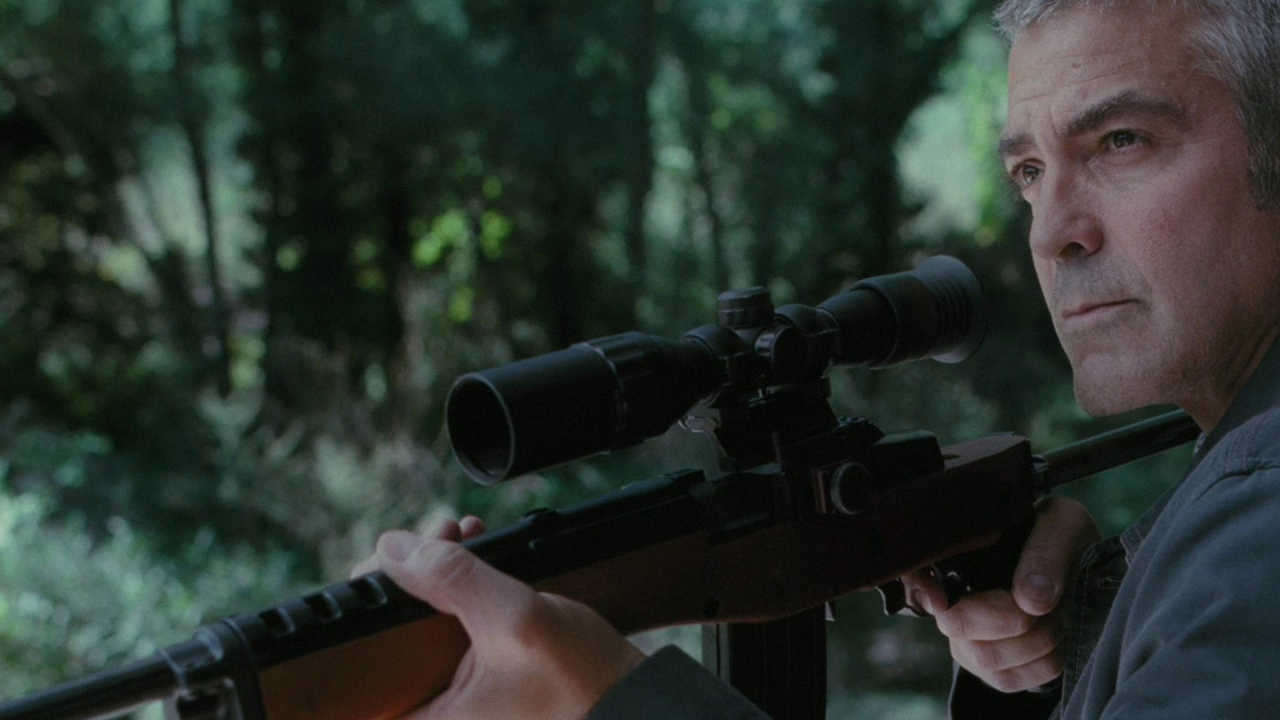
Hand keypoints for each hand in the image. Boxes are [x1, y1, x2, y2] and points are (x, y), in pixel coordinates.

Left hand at [354, 518, 644, 719]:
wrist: (632, 699)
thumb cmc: (581, 683)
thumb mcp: (513, 620)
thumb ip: (452, 580)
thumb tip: (393, 549)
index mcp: (424, 719)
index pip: (361, 668)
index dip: (362, 609)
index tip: (382, 568)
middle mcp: (431, 713)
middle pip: (385, 640)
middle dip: (403, 579)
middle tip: (425, 542)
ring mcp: (453, 699)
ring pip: (416, 629)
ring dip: (431, 577)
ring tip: (454, 536)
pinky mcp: (473, 683)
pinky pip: (446, 631)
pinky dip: (456, 590)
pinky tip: (470, 554)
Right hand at [901, 498, 1098, 692]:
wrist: (1081, 571)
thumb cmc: (1061, 541)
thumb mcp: (1064, 526)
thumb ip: (1046, 553)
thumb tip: (1029, 600)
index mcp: (958, 555)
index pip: (915, 574)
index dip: (919, 586)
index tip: (942, 596)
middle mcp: (949, 601)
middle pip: (958, 624)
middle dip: (1018, 618)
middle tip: (1053, 599)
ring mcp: (966, 640)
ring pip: (987, 658)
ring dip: (1040, 639)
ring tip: (1060, 612)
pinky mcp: (991, 671)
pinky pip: (1009, 679)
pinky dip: (1046, 662)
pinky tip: (1057, 636)